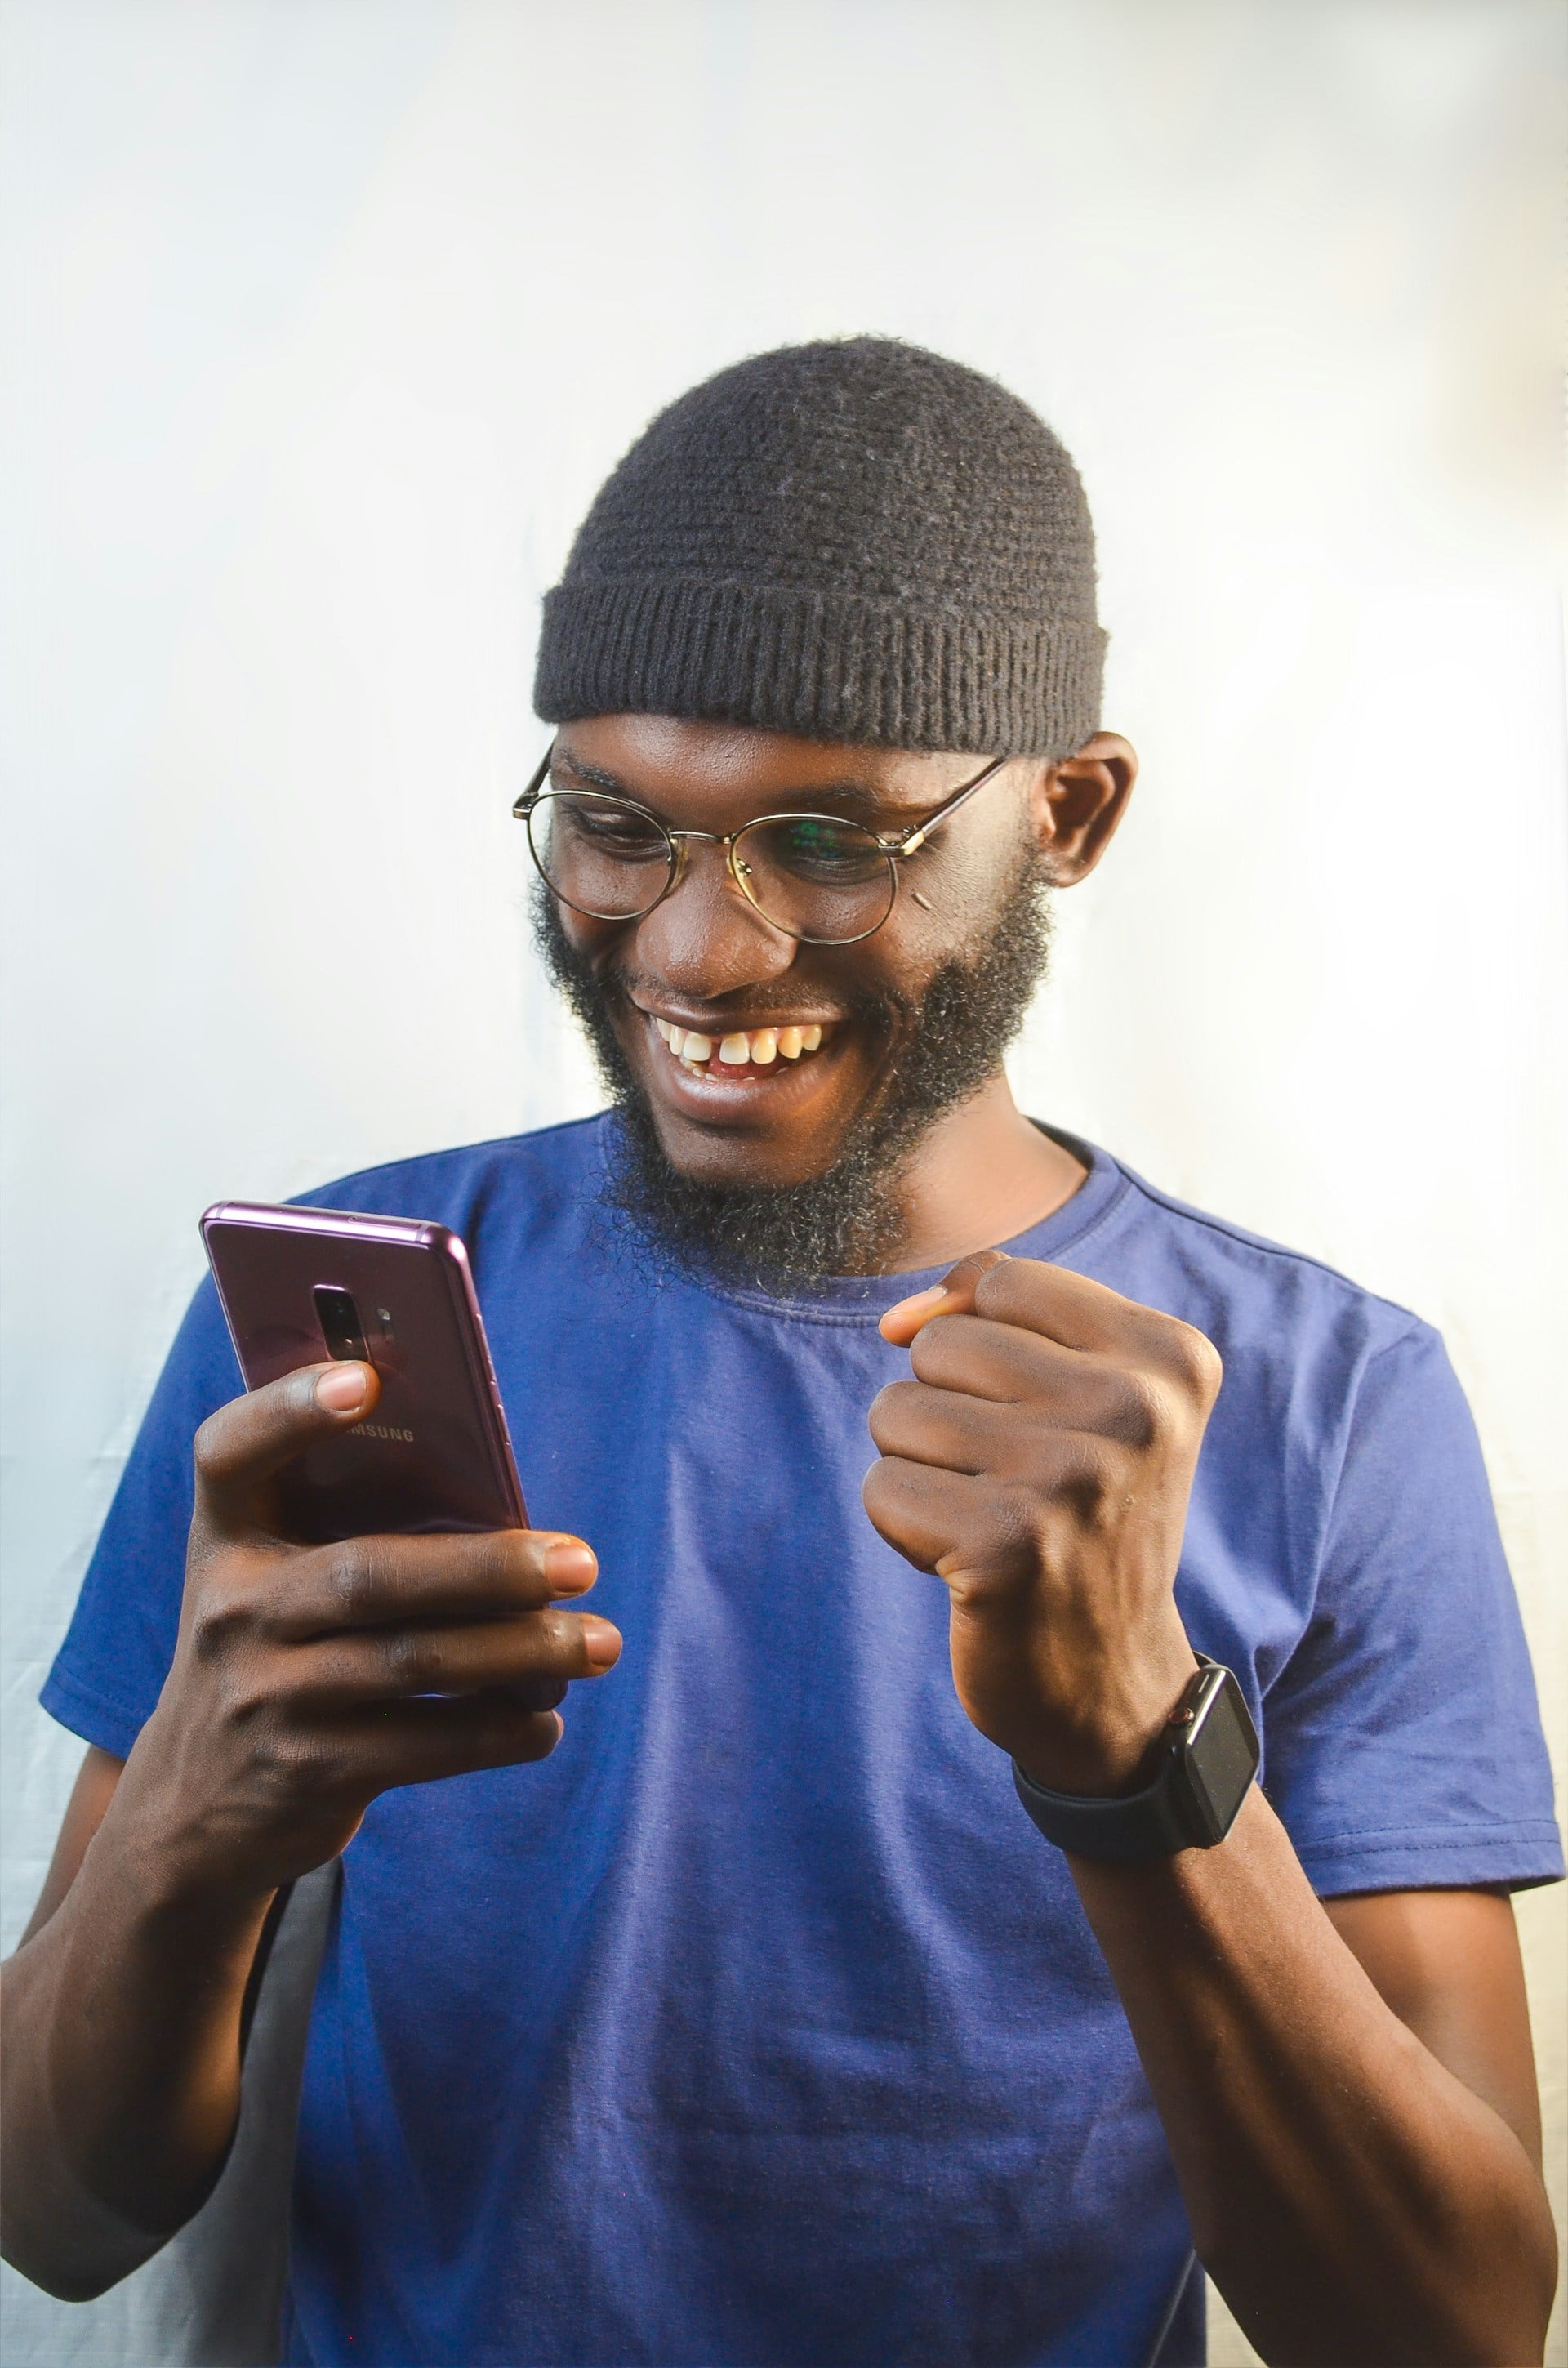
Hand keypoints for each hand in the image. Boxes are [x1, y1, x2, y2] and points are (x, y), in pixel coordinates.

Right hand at [113, 1361, 620, 1904]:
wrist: (190, 1814)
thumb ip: (348, 1535)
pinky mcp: (304, 1773)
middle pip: (373, 1575)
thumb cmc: (273, 1657)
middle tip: (582, 1562)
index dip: (289, 1410)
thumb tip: (510, 1517)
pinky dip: (501, 1730)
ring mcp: (265, 1697)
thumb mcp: (271, 1587)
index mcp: (226, 1539)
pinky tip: (545, 1720)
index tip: (366, 1381)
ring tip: (598, 1643)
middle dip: (490, 1567)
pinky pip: (426, 1745)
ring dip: (524, 1653)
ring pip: (416, 1663)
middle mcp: (234, 1612)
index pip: (230, 1452)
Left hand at [865, 1252, 1219, 1794]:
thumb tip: (896, 1320)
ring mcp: (1073, 1479)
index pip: (1001, 1280)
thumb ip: (992, 1316)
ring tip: (992, 1518)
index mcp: (1170, 1357)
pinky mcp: (1008, 1548)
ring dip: (921, 1470)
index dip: (978, 1343)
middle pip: (940, 1344)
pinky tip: (970, 1565)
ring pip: (896, 1410)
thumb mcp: (1084, 1393)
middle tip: (1014, 1481)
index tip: (1030, 1413)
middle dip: (946, 1411)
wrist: (1116, 1683)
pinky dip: (906, 1529)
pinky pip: (882, 1488)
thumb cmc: (1081, 1514)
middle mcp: (1135, 1410)